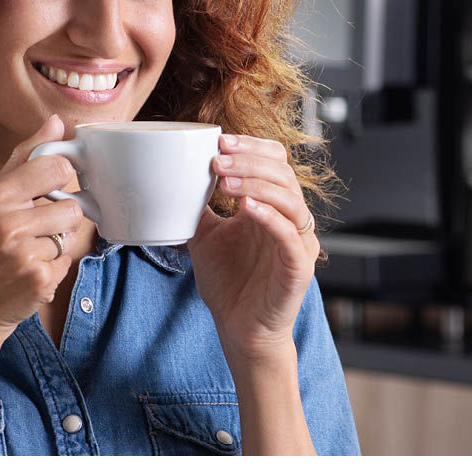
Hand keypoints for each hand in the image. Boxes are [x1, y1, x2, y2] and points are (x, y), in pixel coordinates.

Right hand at [0, 114, 83, 347]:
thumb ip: (25, 158)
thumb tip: (57, 123)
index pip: (57, 166)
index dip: (63, 177)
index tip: (54, 187)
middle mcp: (8, 223)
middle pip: (72, 205)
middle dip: (60, 219)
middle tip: (34, 232)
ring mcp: (25, 254)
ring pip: (72, 234)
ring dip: (58, 244)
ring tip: (31, 252)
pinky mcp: (40, 281)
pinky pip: (68, 262)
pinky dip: (54, 269)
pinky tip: (29, 274)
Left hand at [186, 133, 319, 362]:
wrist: (239, 330)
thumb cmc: (229, 283)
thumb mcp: (205, 235)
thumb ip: (198, 206)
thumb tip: (172, 177)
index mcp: (271, 206)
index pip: (275, 161)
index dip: (252, 146)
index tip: (220, 141)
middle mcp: (290, 219)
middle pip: (282, 173)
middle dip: (248, 161)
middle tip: (217, 160)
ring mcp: (298, 242)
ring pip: (290, 198)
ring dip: (256, 183)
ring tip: (224, 182)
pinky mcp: (299, 267)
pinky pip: (290, 234)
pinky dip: (269, 216)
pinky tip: (246, 207)